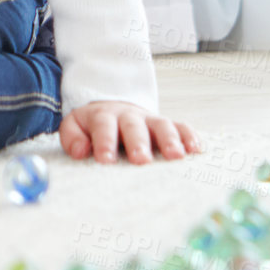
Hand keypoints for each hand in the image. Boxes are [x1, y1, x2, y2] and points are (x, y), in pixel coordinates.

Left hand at [59, 101, 200, 164]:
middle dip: (138, 142)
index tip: (105, 160)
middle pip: (134, 125)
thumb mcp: (75, 126)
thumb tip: (81, 150)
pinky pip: (181, 126)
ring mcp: (149, 119)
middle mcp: (128, 116)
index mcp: (103, 116)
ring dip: (170, 139)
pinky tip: (197, 150)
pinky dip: (190, 136)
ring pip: (161, 124)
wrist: (113, 109)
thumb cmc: (93, 127)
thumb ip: (72, 137)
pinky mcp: (166, 124)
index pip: (103, 126)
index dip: (104, 141)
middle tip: (141, 160)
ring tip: (176, 157)